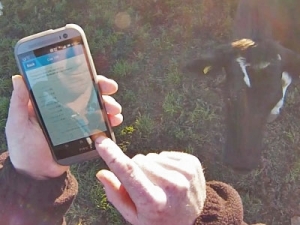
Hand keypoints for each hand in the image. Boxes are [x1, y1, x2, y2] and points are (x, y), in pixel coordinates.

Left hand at [5, 75, 122, 179]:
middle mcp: (67, 109)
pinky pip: (99, 126)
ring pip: (96, 109)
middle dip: (102, 90)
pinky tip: (114, 122)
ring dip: (109, 106)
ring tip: (115, 111)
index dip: (84, 78)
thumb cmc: (22, 147)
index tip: (96, 77)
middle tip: (112, 90)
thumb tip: (18, 78)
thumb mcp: (17, 123)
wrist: (36, 173)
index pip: (69, 85)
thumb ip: (19, 103)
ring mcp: (77, 122)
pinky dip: (109, 122)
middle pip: (88, 95)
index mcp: (52, 102)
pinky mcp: (84, 135)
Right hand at [95, 137, 205, 224]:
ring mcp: (185, 173)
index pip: (129, 173)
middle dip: (135, 169)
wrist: (195, 219)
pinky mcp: (192, 163)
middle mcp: (172, 185)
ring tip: (159, 184)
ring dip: (150, 167)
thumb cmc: (158, 219)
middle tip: (145, 186)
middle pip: (138, 160)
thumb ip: (116, 195)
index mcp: (154, 202)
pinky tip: (169, 178)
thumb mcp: (134, 216)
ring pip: (151, 157)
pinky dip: (162, 164)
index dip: (113, 156)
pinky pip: (164, 154)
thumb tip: (101, 173)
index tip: (101, 142)